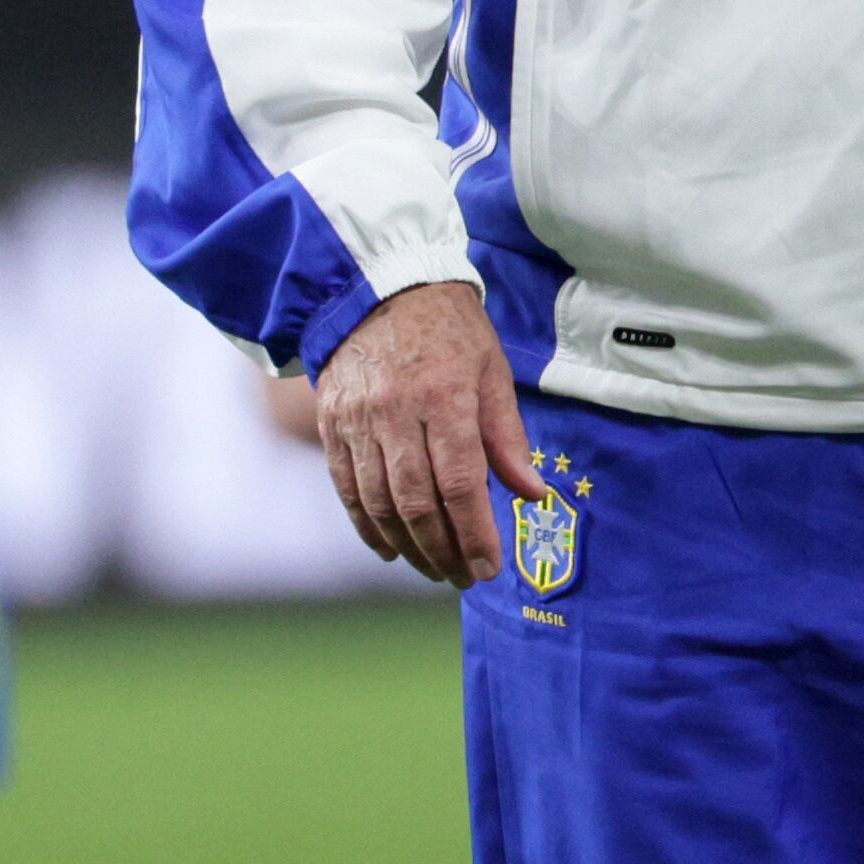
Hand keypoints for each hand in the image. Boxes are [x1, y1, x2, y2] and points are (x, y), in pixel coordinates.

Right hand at [312, 280, 546, 586]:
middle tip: (462, 577)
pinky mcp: (332, 424)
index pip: (459, 483)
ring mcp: (358, 421)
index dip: (473, 532)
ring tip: (434, 568)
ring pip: (380, 502)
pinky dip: (368, 525)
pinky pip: (348, 488)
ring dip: (408, 545)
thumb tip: (531, 494)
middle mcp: (396, 413)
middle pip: (417, 502)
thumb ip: (507, 437)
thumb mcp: (492, 371)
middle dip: (442, 550)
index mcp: (445, 398)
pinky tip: (391, 548)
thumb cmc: (450, 329)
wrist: (380, 286)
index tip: (488, 567)